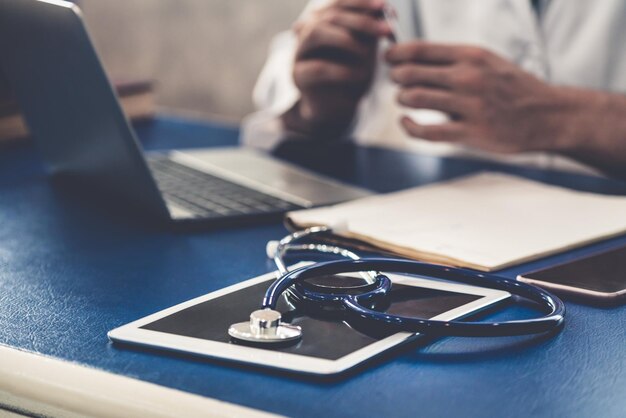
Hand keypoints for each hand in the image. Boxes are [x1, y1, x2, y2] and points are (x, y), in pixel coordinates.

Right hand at [283, 0, 390, 134]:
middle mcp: (307, 31)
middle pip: (329, 15)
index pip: (338, 3)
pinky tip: (360, 75)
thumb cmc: (353, 75)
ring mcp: (299, 52)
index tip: (385, 7)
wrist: (338, 107)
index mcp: (323, 20)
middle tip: (385, 30)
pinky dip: (342, 70)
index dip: (361, 2)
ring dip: (347, 39)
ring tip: (368, 53)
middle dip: (360, 20)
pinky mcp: (298, 75)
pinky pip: (318, 67)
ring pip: (316, 33)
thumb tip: (385, 9)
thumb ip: (370, 30)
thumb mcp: (366, 49)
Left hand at [386, 42, 571, 153]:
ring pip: (415, 98)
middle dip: (396, 78)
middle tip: (397, 83)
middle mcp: (469, 77)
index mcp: (471, 56)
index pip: (420, 49)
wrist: (547, 116)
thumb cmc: (513, 89)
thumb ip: (454, 61)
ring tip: (403, 100)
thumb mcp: (488, 62)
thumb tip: (414, 60)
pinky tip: (406, 122)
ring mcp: (469, 105)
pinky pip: (426, 131)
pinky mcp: (470, 132)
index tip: (388, 59)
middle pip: (411, 73)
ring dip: (401, 99)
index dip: (396, 54)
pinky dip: (409, 126)